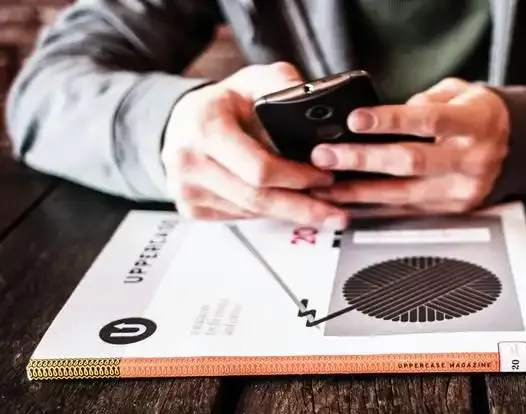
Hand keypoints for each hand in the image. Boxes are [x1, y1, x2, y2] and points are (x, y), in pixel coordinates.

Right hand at [161, 63, 348, 226]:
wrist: (184, 122)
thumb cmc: (225, 103)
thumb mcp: (253, 81)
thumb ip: (282, 84)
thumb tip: (310, 98)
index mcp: (204, 126)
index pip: (259, 168)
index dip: (297, 177)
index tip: (326, 178)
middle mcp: (188, 161)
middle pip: (257, 198)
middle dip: (302, 208)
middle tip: (336, 215)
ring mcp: (186, 188)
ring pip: (251, 212)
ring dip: (288, 213)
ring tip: (321, 211)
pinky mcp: (190, 208)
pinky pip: (239, 217)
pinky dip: (267, 213)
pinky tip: (287, 207)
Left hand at [309, 78, 509, 212]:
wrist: (516, 147)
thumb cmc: (479, 115)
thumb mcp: (459, 92)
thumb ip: (425, 101)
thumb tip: (383, 115)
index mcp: (475, 123)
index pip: (428, 121)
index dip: (390, 121)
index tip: (355, 120)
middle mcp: (471, 160)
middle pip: (411, 162)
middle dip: (363, 159)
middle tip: (326, 156)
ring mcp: (462, 190)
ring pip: (404, 194)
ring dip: (359, 191)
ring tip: (326, 185)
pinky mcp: (452, 209)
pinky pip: (407, 210)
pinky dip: (375, 206)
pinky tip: (349, 202)